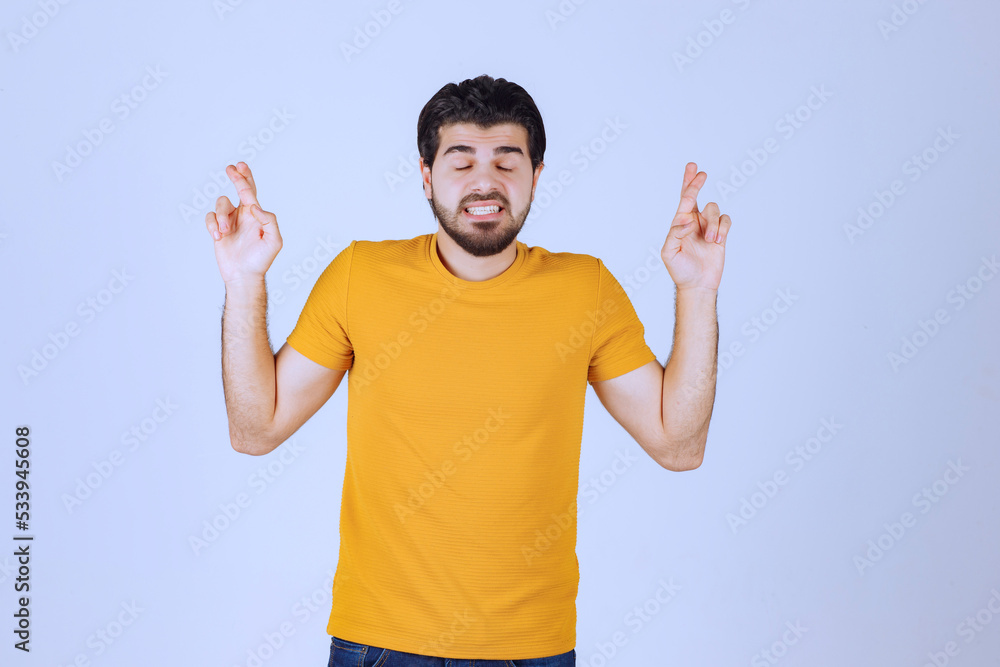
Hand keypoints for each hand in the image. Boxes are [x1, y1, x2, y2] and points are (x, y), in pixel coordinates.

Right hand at [205, 162, 282, 284]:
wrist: (245, 275)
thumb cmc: (261, 260)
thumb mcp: (274, 241)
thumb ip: (269, 221)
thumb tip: (255, 206)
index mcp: (257, 215)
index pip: (251, 192)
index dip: (245, 178)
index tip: (239, 167)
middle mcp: (243, 215)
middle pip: (238, 189)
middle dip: (235, 177)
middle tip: (231, 168)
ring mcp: (229, 221)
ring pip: (221, 204)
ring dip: (221, 217)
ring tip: (225, 232)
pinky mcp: (218, 230)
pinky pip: (210, 218)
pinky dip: (212, 225)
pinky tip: (218, 237)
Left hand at [660, 162, 730, 291]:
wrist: (696, 284)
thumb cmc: (680, 269)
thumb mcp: (669, 252)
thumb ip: (675, 233)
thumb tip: (688, 220)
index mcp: (680, 223)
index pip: (684, 199)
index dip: (688, 184)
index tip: (694, 172)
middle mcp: (693, 221)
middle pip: (695, 196)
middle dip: (696, 182)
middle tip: (700, 173)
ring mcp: (707, 227)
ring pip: (714, 210)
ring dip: (713, 223)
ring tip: (710, 240)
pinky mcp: (720, 234)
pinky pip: (726, 221)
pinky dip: (723, 228)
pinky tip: (718, 240)